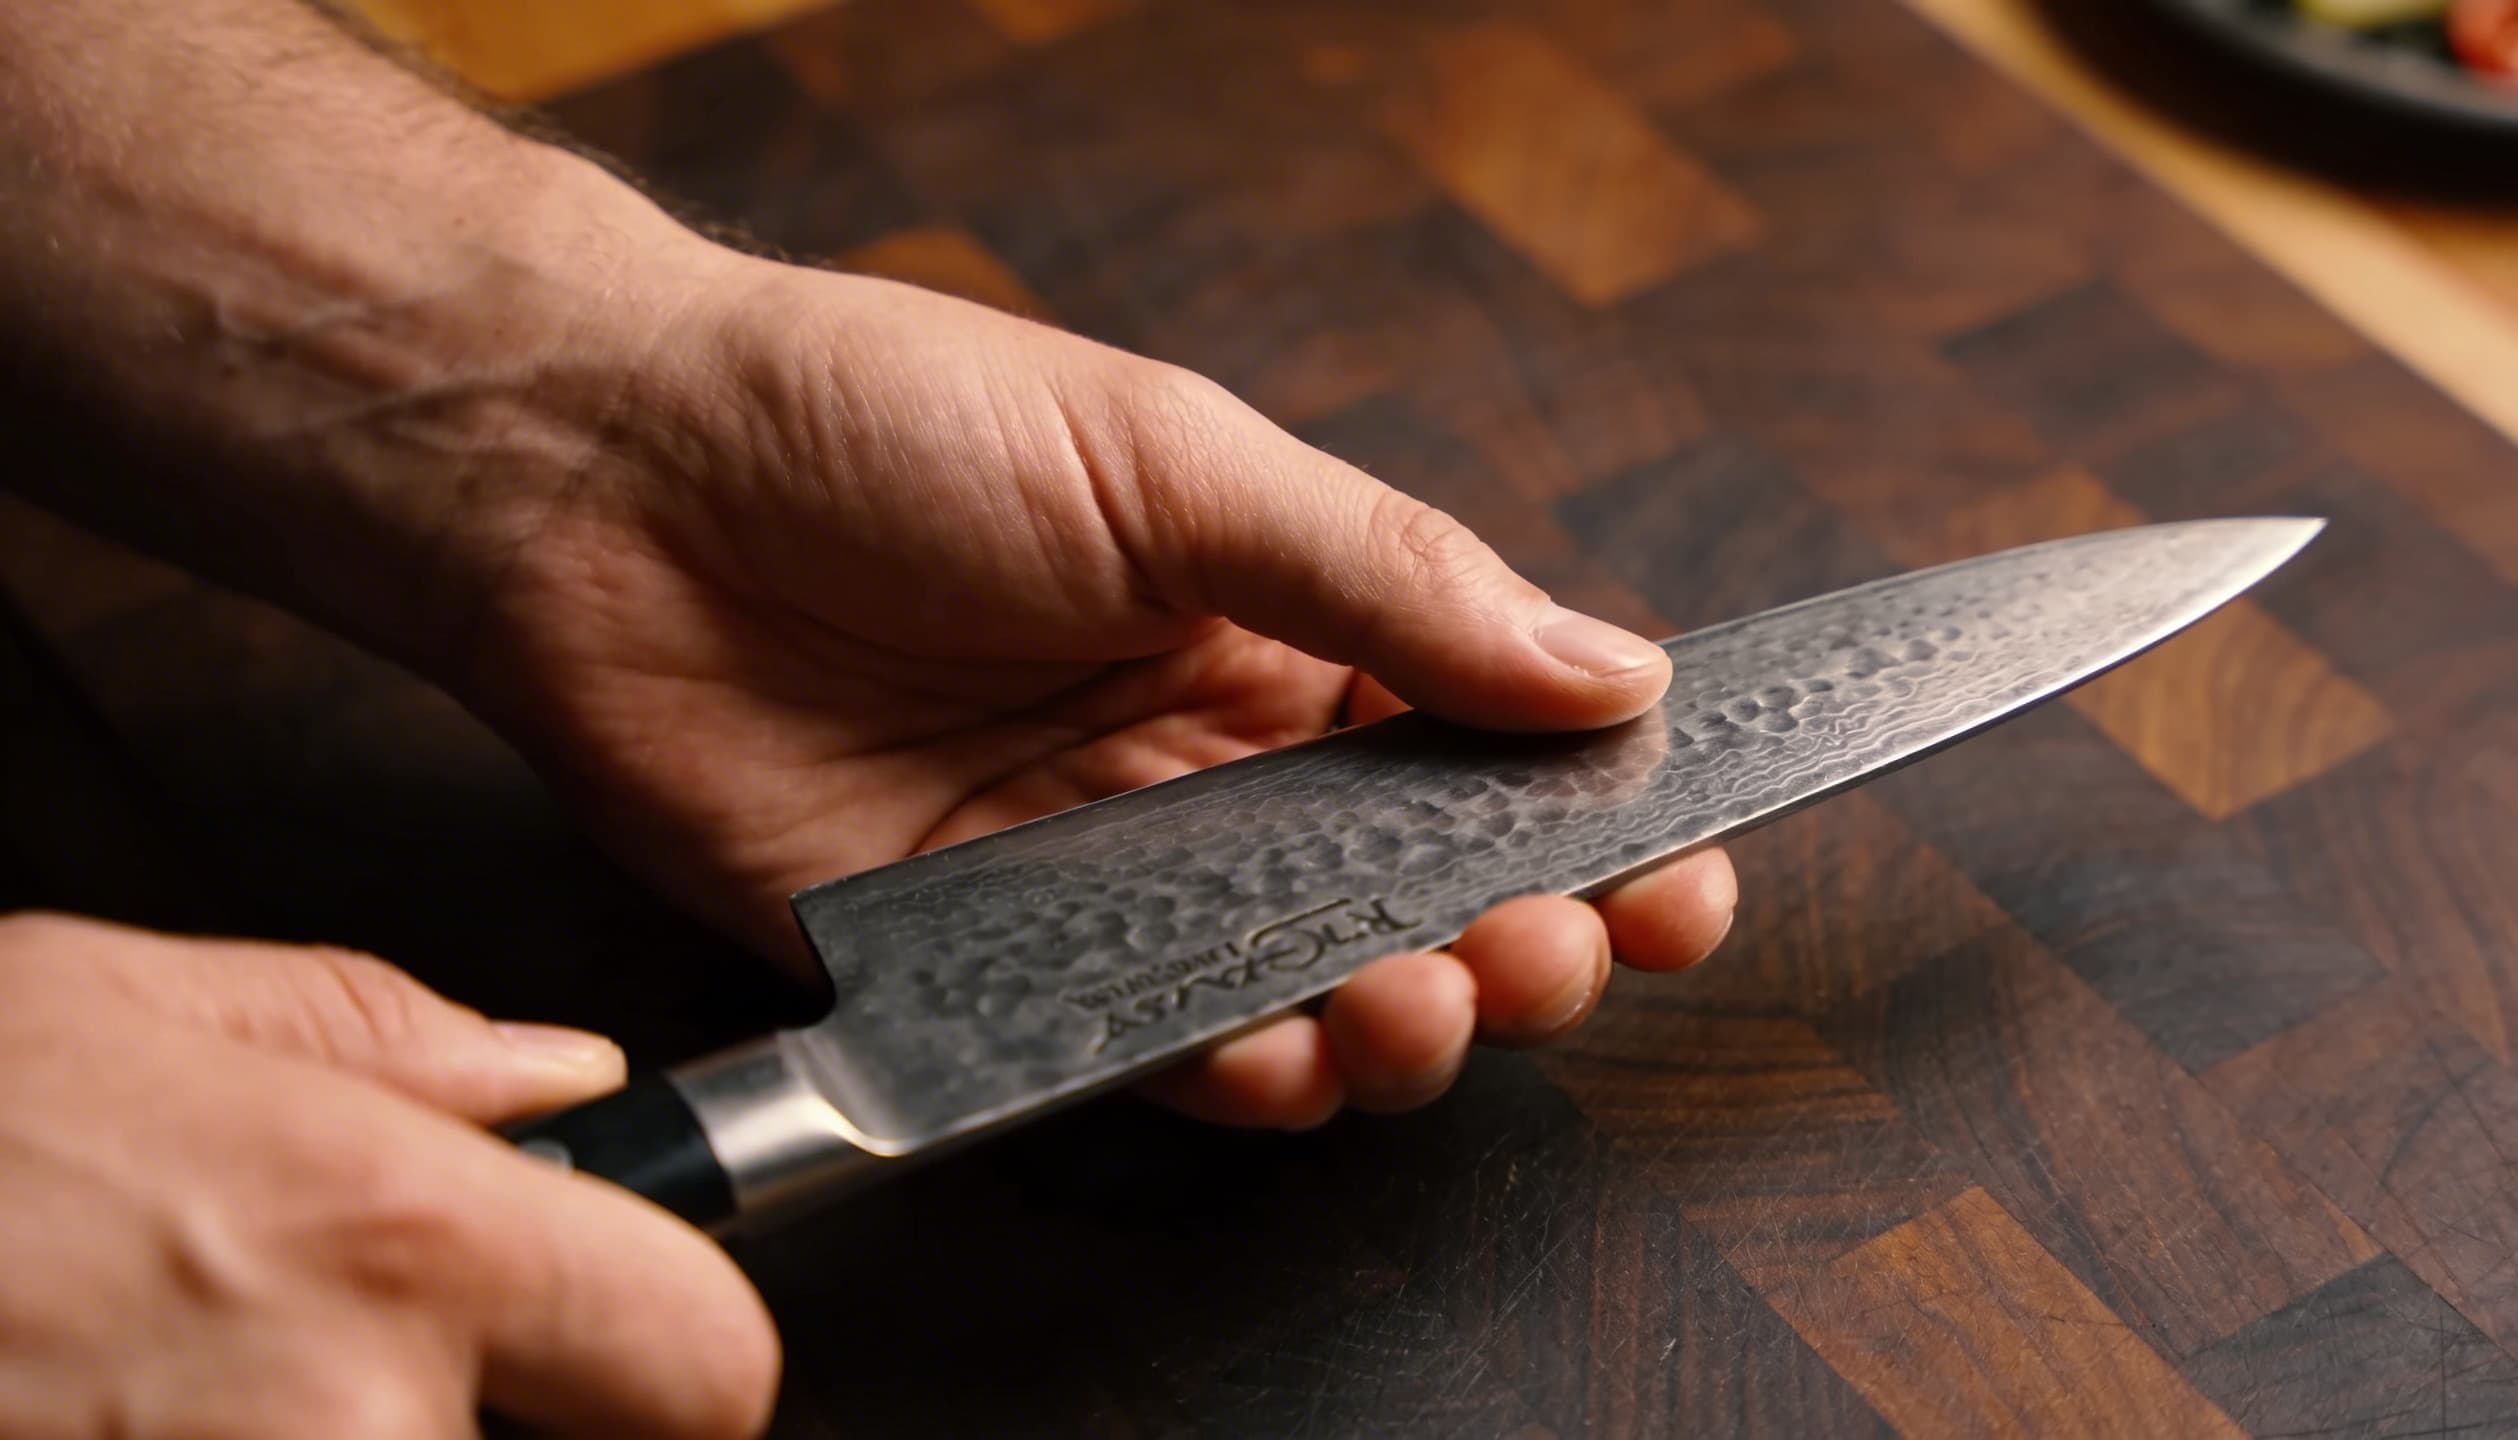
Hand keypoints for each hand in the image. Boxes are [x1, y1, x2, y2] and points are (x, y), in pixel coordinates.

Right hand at [0, 912, 776, 1438]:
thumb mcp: (114, 1007)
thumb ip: (382, 1040)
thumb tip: (562, 1080)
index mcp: (387, 1243)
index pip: (710, 1364)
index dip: (673, 1356)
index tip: (619, 1351)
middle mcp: (350, 1432)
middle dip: (478, 1421)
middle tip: (309, 1364)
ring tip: (173, 1391)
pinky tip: (115, 1424)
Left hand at [435, 243, 1740, 1127]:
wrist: (620, 489)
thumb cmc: (889, 426)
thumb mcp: (1174, 464)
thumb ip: (1388, 577)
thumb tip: (1612, 665)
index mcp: (1280, 623)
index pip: (1486, 741)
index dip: (1597, 813)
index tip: (1684, 862)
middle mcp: (1211, 760)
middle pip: (1419, 892)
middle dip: (1522, 936)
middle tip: (1555, 941)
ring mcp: (1107, 867)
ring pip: (1303, 989)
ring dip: (1400, 1017)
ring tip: (1430, 992)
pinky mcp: (990, 958)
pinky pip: (1140, 1045)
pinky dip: (1235, 1069)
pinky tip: (1289, 1052)